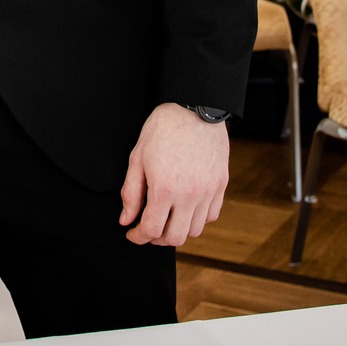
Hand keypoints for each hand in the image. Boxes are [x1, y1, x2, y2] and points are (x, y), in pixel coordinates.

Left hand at [119, 104, 228, 245]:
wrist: (194, 107)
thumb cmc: (163, 129)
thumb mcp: (138, 157)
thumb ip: (131, 192)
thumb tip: (126, 219)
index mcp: (165, 188)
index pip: (151, 230)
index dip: (138, 237)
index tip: (132, 233)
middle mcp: (189, 194)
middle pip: (175, 238)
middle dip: (157, 238)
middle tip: (148, 228)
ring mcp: (208, 191)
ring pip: (195, 230)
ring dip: (178, 229)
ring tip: (167, 217)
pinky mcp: (221, 185)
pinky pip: (211, 215)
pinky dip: (198, 218)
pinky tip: (186, 207)